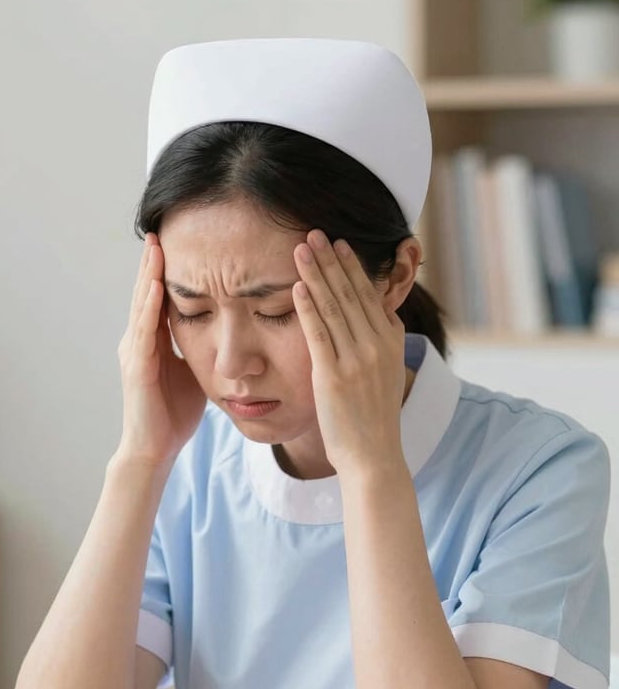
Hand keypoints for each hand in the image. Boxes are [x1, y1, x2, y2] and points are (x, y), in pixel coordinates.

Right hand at [117, 233, 206, 465]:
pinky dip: (149, 306)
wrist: (155, 449)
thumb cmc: (174, 414)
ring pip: (141, 305)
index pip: (159, 297)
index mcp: (152, 342)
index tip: (174, 241)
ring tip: (155, 246)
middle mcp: (138, 341)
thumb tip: (225, 331)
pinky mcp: (137, 368)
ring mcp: (134, 353)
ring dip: (148, 275)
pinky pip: (144, 331)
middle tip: (159, 229)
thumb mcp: (193, 372)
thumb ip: (200, 349)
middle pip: (145, 293)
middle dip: (152, 262)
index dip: (164, 270)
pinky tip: (156, 285)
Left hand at [292, 230, 405, 473]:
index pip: (369, 295)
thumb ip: (383, 343)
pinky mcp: (333, 376)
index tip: (339, 243)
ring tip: (301, 248)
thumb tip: (380, 315)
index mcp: (391, 342)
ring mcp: (356, 360)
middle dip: (331, 260)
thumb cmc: (373, 418)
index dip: (352, 267)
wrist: (373, 456)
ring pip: (334, 307)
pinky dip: (308, 308)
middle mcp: (377, 346)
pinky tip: (297, 286)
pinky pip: (318, 334)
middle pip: (351, 293)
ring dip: (316, 274)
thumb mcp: (387, 374)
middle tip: (315, 232)